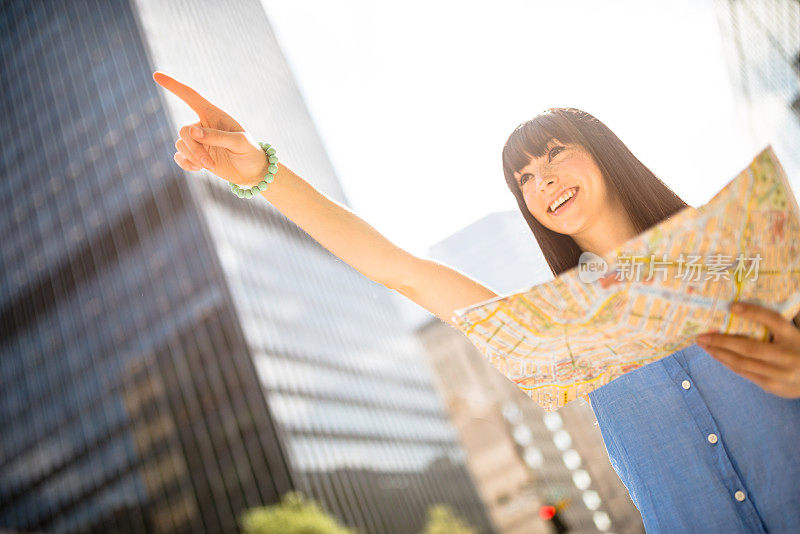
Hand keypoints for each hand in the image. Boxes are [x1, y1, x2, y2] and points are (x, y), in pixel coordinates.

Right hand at [152, 71, 269, 186]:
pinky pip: (179, 156)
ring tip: (210, 165)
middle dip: (194, 148)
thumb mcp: (239, 143)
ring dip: (193, 157)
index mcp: (215, 115)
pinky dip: (186, 164)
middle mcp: (203, 125)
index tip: (156, 75)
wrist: (252, 172)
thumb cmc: (250, 152)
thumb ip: (217, 136)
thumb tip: (192, 132)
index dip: (174, 86)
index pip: (190, 96)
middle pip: (184, 131)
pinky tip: (199, 169)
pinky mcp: (195, 156)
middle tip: (209, 162)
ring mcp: (198, 141)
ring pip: (180, 145)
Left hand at [696, 301, 799, 398]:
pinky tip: (717, 355)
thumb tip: (741, 309)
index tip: (732, 306)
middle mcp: (787, 356)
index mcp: (794, 337)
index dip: (753, 312)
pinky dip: (728, 363)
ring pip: (742, 363)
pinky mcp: (773, 386)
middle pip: (749, 347)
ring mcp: (780, 374)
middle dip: (722, 341)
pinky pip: (745, 373)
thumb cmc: (798, 350)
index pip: (773, 320)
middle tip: (702, 335)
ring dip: (719, 353)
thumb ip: (774, 325)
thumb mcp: (793, 335)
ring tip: (704, 345)